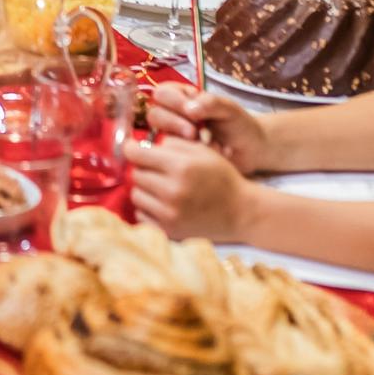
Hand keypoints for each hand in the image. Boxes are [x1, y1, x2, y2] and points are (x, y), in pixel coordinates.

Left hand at [129, 137, 256, 242]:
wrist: (241, 212)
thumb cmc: (221, 177)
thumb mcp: (201, 151)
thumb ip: (171, 143)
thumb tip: (141, 144)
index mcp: (181, 166)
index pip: (136, 154)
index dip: (133, 149)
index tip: (134, 150)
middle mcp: (173, 191)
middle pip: (135, 174)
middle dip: (143, 169)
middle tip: (157, 171)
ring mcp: (170, 213)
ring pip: (136, 194)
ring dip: (145, 189)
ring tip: (161, 188)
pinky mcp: (169, 230)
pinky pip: (141, 214)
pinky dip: (148, 208)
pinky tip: (163, 204)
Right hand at [146, 84, 270, 173]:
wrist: (251, 150)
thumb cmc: (238, 124)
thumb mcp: (228, 108)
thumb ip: (210, 103)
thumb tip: (189, 109)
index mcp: (182, 96)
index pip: (162, 93)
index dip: (172, 102)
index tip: (192, 113)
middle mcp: (173, 115)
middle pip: (154, 114)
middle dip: (173, 124)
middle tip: (194, 133)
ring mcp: (173, 136)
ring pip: (159, 136)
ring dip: (179, 141)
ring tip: (204, 144)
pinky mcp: (177, 155)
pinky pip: (169, 155)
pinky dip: (187, 155)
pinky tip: (206, 154)